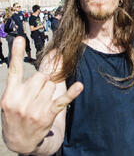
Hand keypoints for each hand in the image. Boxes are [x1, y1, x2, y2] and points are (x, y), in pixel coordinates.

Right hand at [1, 37, 82, 153]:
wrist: (19, 140)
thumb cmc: (18, 113)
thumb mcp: (15, 97)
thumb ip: (29, 78)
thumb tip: (52, 55)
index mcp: (10, 93)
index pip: (14, 69)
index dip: (17, 53)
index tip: (20, 39)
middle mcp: (20, 99)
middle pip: (41, 76)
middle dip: (43, 80)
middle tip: (37, 93)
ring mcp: (34, 108)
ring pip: (52, 86)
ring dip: (50, 91)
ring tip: (40, 102)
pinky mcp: (47, 115)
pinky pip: (61, 101)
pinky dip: (71, 94)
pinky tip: (79, 86)